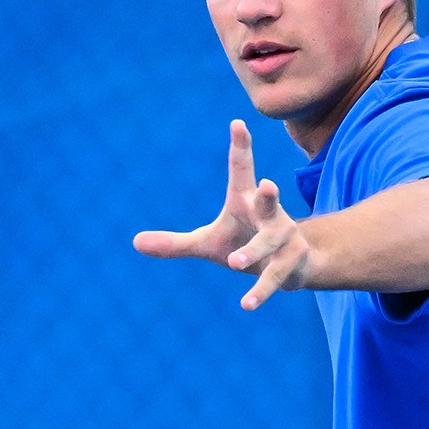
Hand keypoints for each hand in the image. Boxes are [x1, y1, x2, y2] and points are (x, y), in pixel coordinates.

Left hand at [133, 121, 314, 309]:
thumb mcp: (207, 243)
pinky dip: (260, 291)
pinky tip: (246, 304)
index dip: (241, 147)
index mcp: (244, 200)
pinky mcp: (293, 262)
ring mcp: (285, 237)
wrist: (291, 266)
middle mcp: (269, 214)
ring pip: (269, 243)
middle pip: (268, 202)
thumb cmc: (244, 244)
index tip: (237, 123)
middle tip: (268, 184)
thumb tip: (135, 243)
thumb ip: (175, 244)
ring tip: (234, 262)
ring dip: (253, 252)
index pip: (242, 170)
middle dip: (269, 195)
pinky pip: (275, 276)